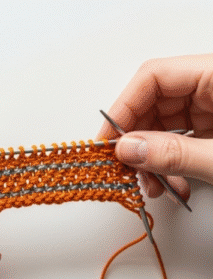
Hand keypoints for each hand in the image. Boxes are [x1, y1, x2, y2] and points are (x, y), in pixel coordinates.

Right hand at [99, 54, 212, 198]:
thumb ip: (176, 153)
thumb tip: (130, 149)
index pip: (154, 77)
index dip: (124, 107)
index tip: (108, 140)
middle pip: (156, 103)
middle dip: (138, 141)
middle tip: (126, 168)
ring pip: (167, 126)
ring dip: (154, 159)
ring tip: (154, 185)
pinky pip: (185, 141)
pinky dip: (172, 165)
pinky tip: (173, 184)